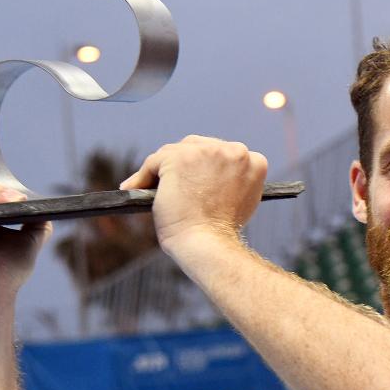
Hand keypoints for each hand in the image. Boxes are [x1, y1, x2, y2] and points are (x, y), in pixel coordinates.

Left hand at [120, 135, 267, 261]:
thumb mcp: (238, 200)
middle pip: (199, 146)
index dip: (207, 166)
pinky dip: (143, 176)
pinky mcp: (179, 159)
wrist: (208, 244)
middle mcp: (233, 151)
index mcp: (253, 161)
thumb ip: (229, 182)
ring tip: (150, 186)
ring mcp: (205, 152)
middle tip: (172, 182)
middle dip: (184, 163)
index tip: (197, 179)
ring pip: (176, 152)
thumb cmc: (220, 232)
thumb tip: (206, 178)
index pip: (223, 154)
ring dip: (162, 168)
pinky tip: (135, 186)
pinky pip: (155, 162)